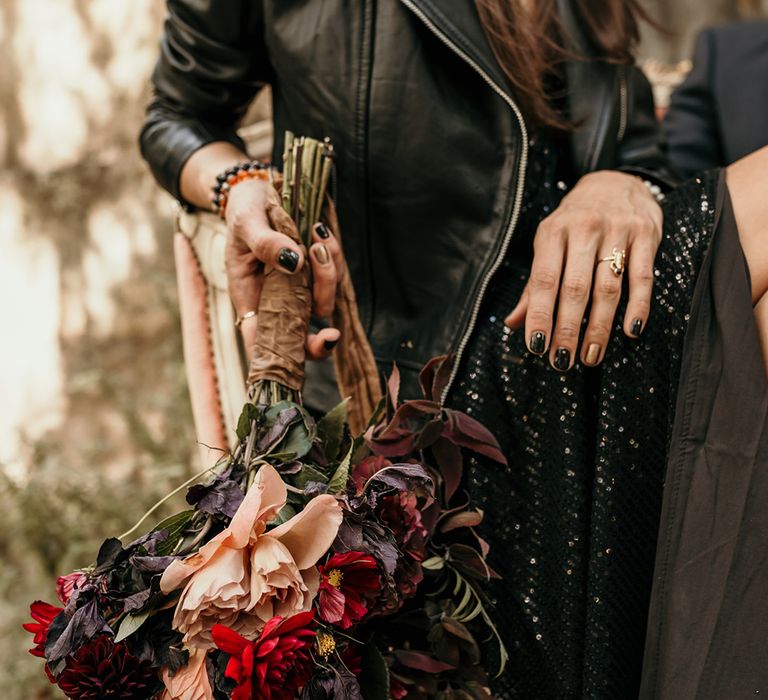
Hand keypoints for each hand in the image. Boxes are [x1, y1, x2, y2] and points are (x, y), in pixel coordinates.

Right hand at [224, 178, 343, 358]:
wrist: (259, 190)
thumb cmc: (244, 209)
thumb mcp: (246, 222)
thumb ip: (265, 243)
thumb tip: (293, 261)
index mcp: (251, 298)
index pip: (263, 341)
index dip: (285, 356)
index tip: (306, 354)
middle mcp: (275, 299)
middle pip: (303, 329)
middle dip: (321, 316)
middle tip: (329, 314)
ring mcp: (297, 287)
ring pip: (323, 299)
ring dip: (328, 271)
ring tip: (317, 235)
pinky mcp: (314, 272)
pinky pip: (332, 274)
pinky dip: (333, 255)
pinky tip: (322, 233)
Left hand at [505, 171, 662, 369]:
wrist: (615, 182)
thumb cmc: (575, 223)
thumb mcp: (549, 244)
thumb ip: (533, 285)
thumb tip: (513, 323)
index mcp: (553, 232)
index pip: (543, 281)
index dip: (539, 316)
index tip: (536, 347)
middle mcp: (584, 229)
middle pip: (575, 289)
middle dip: (567, 329)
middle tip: (562, 362)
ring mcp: (618, 231)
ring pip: (608, 288)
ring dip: (599, 328)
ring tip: (590, 356)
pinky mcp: (647, 234)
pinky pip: (642, 278)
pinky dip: (638, 307)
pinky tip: (630, 332)